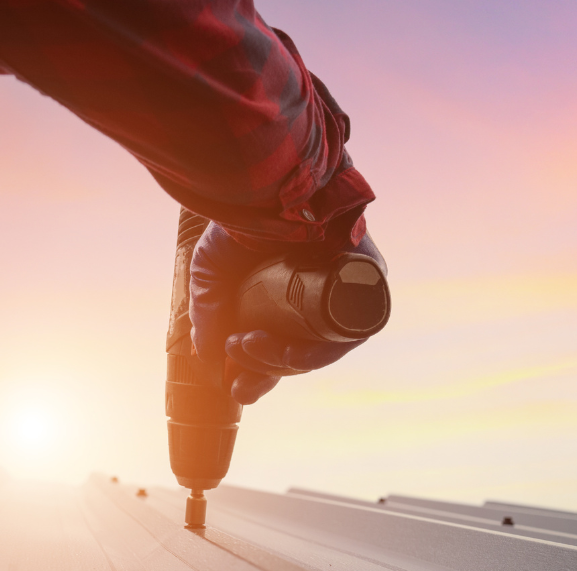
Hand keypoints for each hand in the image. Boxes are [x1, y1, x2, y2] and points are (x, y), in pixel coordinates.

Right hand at [188, 222, 386, 404]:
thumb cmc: (242, 214)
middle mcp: (320, 296)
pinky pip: (350, 332)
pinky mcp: (369, 279)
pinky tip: (287, 351)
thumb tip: (208, 357)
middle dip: (267, 371)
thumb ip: (208, 312)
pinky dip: (318, 350)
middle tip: (236, 369)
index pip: (281, 348)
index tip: (237, 388)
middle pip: (302, 355)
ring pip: (323, 350)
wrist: (268, 175)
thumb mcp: (211, 269)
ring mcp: (346, 290)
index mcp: (288, 297)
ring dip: (285, 362)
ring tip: (246, 344)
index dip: (260, 374)